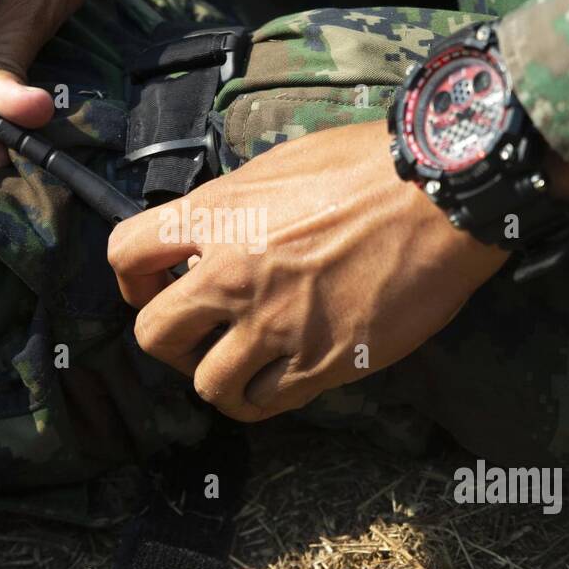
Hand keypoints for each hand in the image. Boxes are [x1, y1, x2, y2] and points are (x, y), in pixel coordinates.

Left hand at [108, 120, 511, 420]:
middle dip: (170, 344)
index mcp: (218, 215)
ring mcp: (275, 324)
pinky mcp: (320, 362)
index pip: (126, 254)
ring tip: (243, 368)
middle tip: (198, 339)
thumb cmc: (371, 167)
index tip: (158, 290)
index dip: (133, 282)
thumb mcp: (282, 165)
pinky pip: (265, 403)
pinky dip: (264, 397)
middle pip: (153, 336)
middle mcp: (233, 274)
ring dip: (219, 379)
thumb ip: (235, 204)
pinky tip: (281, 379)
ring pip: (208, 386)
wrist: (442, 196)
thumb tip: (212, 233)